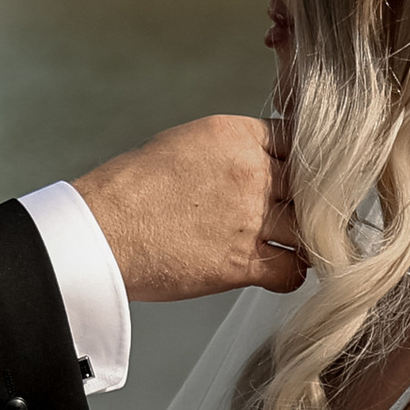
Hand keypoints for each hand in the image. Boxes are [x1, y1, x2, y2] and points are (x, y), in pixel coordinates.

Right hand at [75, 112, 302, 304]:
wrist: (100, 231)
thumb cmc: (129, 190)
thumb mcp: (181, 145)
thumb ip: (227, 151)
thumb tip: (251, 166)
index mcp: (234, 135)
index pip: (297, 140)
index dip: (302, 161)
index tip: (299, 177)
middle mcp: (250, 172)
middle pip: (309, 185)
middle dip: (308, 200)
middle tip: (300, 213)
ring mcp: (249, 218)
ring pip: (308, 228)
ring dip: (305, 238)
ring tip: (294, 243)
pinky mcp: (241, 263)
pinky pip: (292, 271)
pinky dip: (293, 273)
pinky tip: (283, 270)